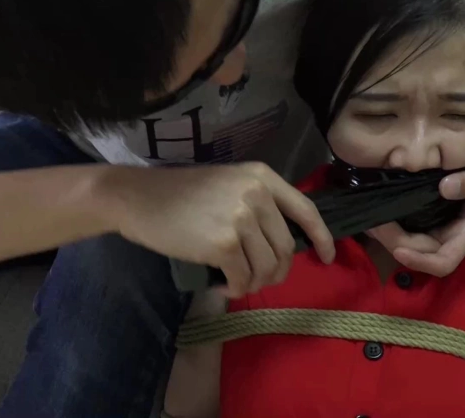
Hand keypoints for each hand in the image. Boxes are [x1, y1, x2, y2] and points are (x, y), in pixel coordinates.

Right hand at [105, 162, 334, 297]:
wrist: (137, 197)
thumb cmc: (180, 194)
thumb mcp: (228, 184)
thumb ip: (258, 204)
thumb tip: (284, 244)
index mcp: (262, 176)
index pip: (306, 209)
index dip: (322, 237)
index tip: (327, 256)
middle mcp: (257, 194)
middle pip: (286, 247)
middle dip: (277, 272)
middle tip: (257, 279)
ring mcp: (241, 218)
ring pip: (267, 267)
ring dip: (254, 283)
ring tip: (235, 282)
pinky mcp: (223, 243)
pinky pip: (243, 278)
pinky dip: (235, 289)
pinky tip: (221, 285)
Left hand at [367, 159, 464, 276]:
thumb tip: (446, 187)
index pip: (442, 263)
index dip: (420, 262)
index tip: (399, 250)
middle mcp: (447, 237)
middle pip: (416, 252)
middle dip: (392, 242)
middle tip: (372, 222)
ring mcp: (435, 228)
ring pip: (406, 241)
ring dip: (386, 234)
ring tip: (368, 216)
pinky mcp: (425, 216)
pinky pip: (404, 226)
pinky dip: (388, 221)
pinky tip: (374, 206)